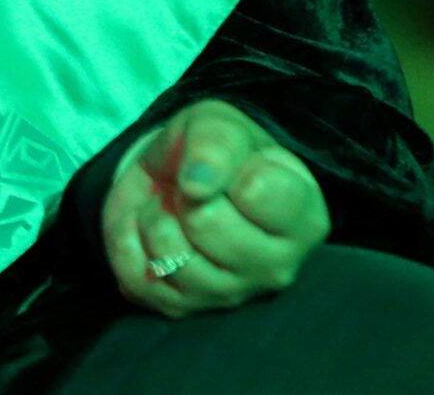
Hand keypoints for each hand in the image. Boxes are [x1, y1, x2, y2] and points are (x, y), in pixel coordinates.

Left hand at [100, 99, 329, 316]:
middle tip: (192, 187)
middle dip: (184, 192)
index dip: (226, 167)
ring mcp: (231, 295)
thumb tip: (197, 185)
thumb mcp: (219, 124)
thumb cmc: (213, 150)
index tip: (231, 165)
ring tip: (174, 207)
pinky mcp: (183, 309)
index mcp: (304, 220)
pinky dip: (129, 239)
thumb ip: (216, 143)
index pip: (256, 191)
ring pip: (170, 255)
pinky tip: (153, 228)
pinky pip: (136, 274)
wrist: (174, 174)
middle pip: (206, 224)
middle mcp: (277, 268)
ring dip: (155, 216)